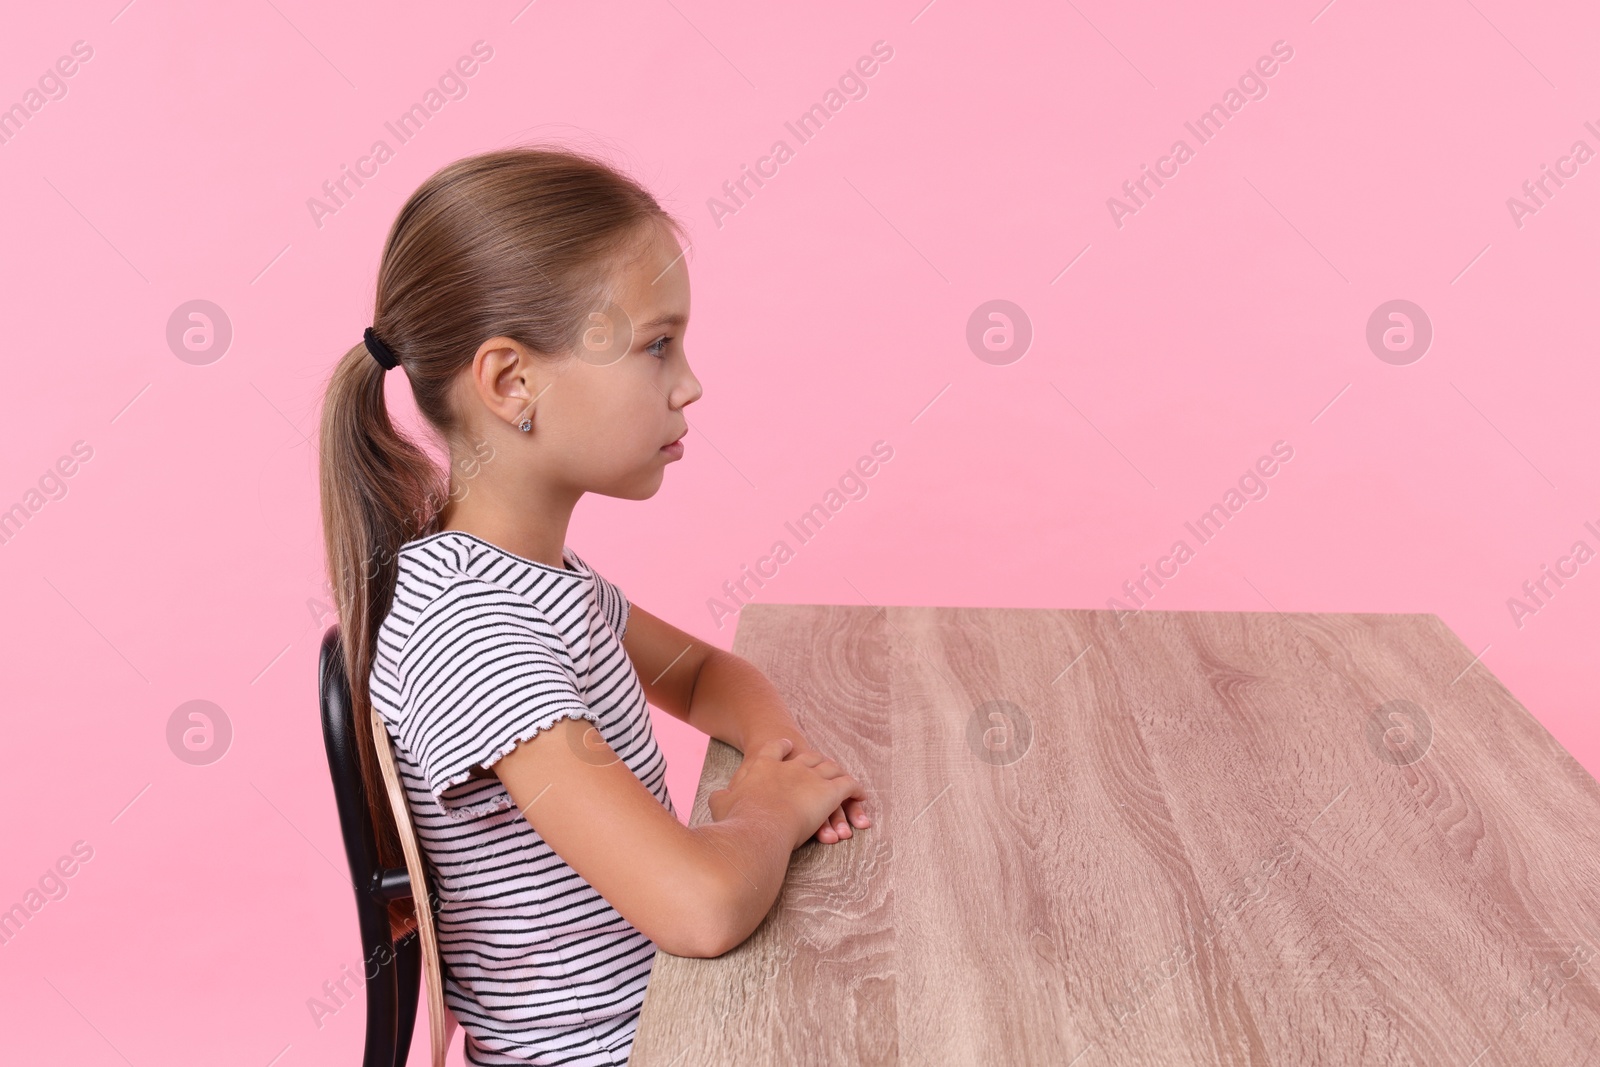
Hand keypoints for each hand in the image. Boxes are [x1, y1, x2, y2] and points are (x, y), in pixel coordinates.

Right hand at [707, 738, 866, 849]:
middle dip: (815, 763)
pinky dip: (856, 791)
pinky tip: (860, 796)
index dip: (781, 748)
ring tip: (843, 786)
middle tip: (820, 771)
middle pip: (809, 757)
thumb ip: (722, 798)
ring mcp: (812, 777)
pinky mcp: (830, 792)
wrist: (759, 825)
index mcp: (763, 764)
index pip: (776, 748)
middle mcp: (791, 766)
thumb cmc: (737, 818)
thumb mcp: (722, 803)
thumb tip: (717, 798)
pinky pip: (848, 785)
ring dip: (837, 778)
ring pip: (831, 769)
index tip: (786, 746)